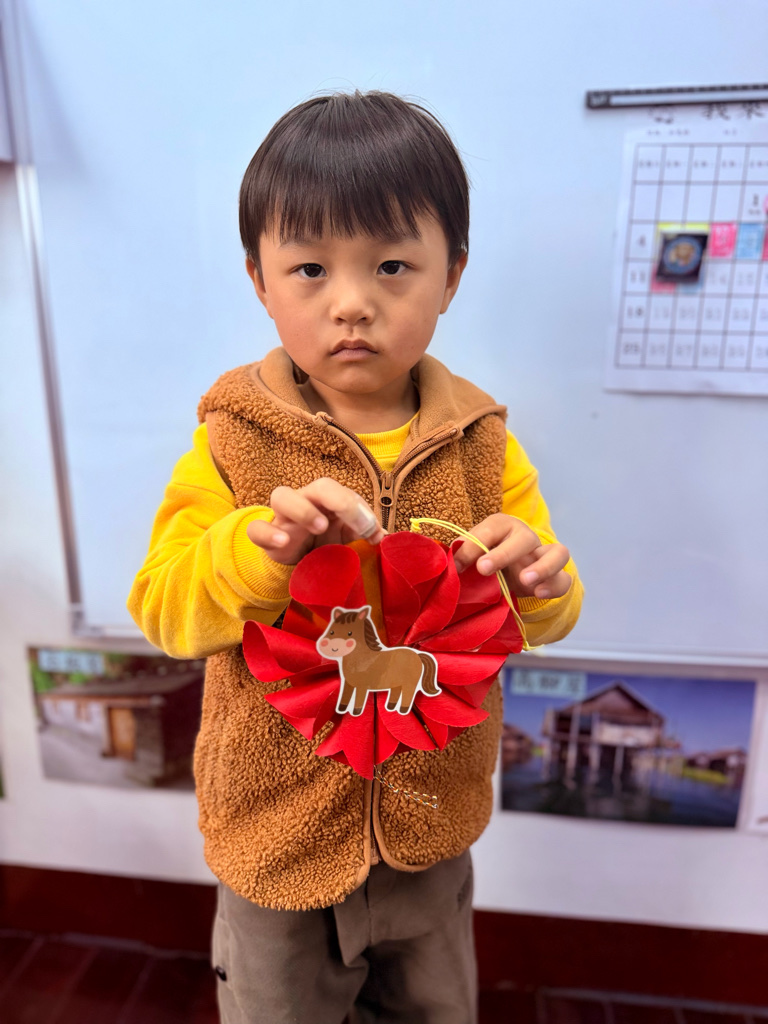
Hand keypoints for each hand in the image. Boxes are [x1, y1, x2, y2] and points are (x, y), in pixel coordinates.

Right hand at [246, 477, 385, 564]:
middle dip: (339, 501)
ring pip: (283, 496)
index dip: (360, 510)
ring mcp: (283, 516)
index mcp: (330, 501)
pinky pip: (257, 528)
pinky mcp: (266, 535)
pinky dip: (268, 533)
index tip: (372, 533)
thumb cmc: (323, 544)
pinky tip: (283, 541)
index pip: (346, 493)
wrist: (295, 565)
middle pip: (320, 486)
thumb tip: (385, 537)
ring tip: (320, 526)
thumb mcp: (347, 539)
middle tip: (357, 524)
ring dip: (303, 509)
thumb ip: (364, 534)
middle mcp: (307, 501)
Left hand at [453, 513, 571, 599]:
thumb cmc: (485, 557)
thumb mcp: (472, 554)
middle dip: (504, 554)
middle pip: (525, 538)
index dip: (472, 546)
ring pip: (558, 553)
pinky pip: (564, 579)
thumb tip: (449, 566)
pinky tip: (538, 594)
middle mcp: (526, 537)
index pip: (490, 530)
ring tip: (524, 580)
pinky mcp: (556, 576)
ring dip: (542, 567)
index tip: (457, 565)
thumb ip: (463, 556)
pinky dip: (554, 586)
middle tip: (483, 568)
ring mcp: (545, 556)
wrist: (509, 568)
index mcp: (503, 526)